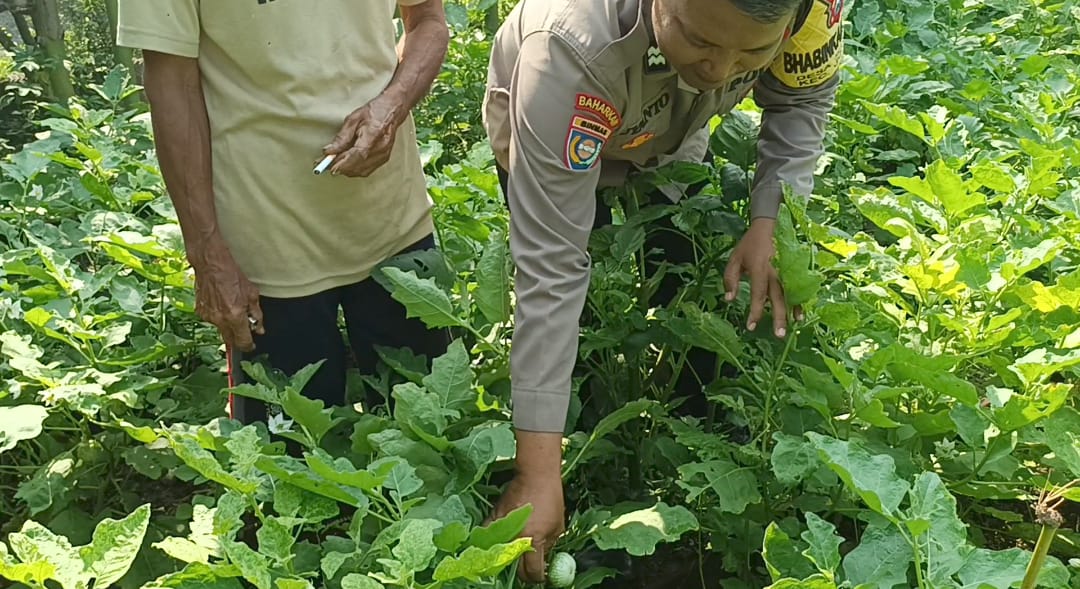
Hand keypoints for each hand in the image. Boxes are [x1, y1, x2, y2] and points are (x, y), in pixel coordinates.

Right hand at [190, 237, 264, 351]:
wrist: (211, 264)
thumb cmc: (232, 275)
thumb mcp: (252, 294)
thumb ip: (256, 315)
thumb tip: (259, 328)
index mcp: (235, 316)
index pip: (242, 341)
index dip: (249, 345)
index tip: (251, 345)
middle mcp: (220, 320)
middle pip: (230, 340)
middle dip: (238, 338)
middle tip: (244, 329)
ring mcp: (208, 317)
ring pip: (221, 329)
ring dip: (228, 325)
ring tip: (231, 307)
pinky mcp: (200, 312)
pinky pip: (212, 320)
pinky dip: (219, 316)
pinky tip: (221, 303)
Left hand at [322, 93, 404, 176]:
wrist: (392, 111)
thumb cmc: (373, 112)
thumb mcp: (353, 120)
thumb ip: (341, 137)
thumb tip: (329, 151)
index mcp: (374, 134)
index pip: (358, 154)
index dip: (344, 163)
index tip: (331, 167)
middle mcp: (381, 147)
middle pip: (359, 165)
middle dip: (342, 167)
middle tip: (327, 164)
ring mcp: (384, 155)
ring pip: (362, 171)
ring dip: (348, 170)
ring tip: (336, 163)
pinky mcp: (384, 159)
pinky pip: (367, 170)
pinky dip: (355, 169)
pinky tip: (347, 164)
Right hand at [489, 473, 564, 583]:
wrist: (535, 476)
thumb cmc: (551, 498)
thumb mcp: (559, 526)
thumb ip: (550, 544)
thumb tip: (543, 558)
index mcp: (534, 540)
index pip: (532, 571)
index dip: (537, 578)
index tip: (539, 577)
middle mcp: (516, 537)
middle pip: (515, 569)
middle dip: (523, 574)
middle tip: (528, 571)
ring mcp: (502, 528)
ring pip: (499, 556)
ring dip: (507, 561)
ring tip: (514, 560)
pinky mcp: (493, 519)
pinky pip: (488, 539)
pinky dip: (492, 545)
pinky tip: (497, 547)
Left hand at [723, 218, 801, 337]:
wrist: (766, 228)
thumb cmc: (748, 246)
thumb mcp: (733, 259)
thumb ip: (730, 279)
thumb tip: (729, 299)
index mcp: (759, 268)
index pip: (758, 294)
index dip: (755, 311)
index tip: (751, 326)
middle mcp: (775, 272)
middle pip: (778, 297)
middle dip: (779, 316)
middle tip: (778, 335)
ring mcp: (785, 272)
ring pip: (790, 294)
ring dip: (791, 312)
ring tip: (792, 328)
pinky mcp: (791, 272)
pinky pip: (797, 289)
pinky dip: (799, 303)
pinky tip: (799, 316)